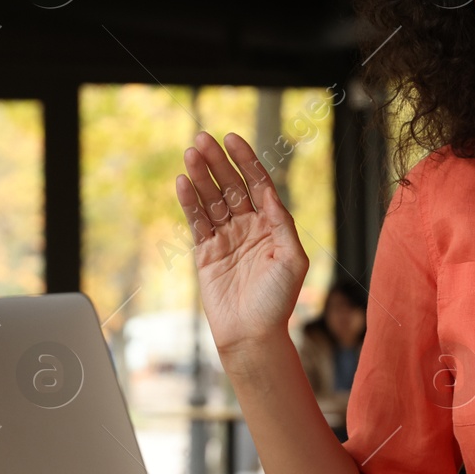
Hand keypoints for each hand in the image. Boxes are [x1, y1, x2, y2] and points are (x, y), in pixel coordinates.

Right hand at [175, 132, 308, 370]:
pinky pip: (196, 222)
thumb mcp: (292, 258)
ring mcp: (226, 237)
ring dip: (200, 176)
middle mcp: (248, 226)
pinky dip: (189, 202)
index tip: (232, 139)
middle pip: (230, 185)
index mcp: (271, 224)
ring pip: (211, 199)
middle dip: (217, 161)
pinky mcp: (206, 252)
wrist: (252, 335)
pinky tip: (182, 183)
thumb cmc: (278, 301)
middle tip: (201, 139)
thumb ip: (281, 222)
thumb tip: (267, 192)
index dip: (245, 160)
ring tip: (189, 154)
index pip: (257, 183)